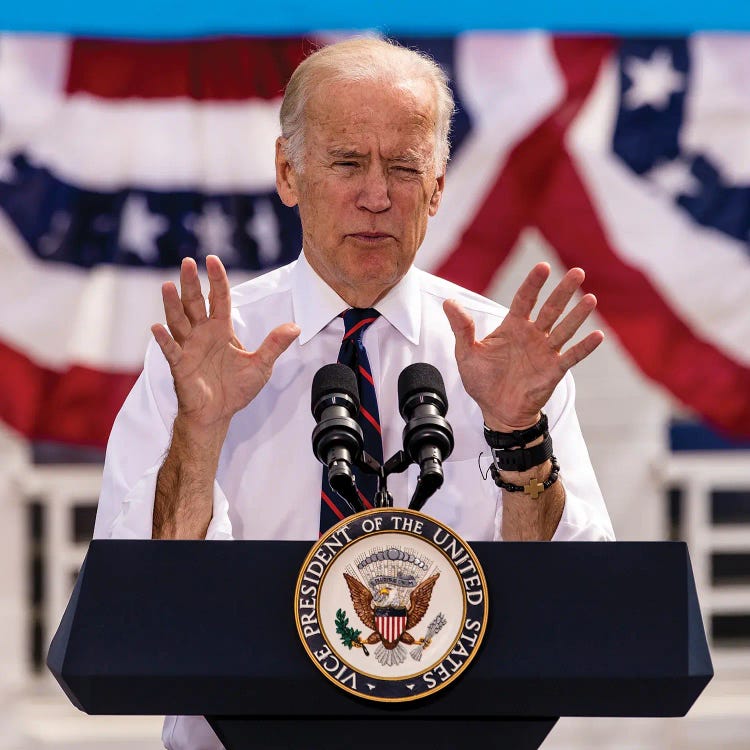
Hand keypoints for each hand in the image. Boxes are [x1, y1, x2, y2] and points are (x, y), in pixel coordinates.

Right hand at [151, 255, 299, 438]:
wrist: (219, 414)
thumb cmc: (236, 388)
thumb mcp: (261, 365)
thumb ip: (275, 345)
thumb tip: (296, 327)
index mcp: (221, 329)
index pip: (219, 298)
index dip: (217, 279)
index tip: (212, 259)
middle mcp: (202, 333)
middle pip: (194, 302)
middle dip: (191, 283)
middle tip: (188, 262)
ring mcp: (189, 347)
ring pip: (178, 321)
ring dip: (172, 304)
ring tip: (167, 285)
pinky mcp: (180, 365)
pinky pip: (171, 350)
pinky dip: (164, 339)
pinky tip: (157, 327)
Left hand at [443, 263, 602, 430]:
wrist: (497, 410)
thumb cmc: (482, 381)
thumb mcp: (466, 353)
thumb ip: (461, 328)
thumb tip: (448, 302)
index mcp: (512, 327)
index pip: (524, 299)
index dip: (533, 283)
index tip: (542, 267)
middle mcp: (532, 335)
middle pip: (550, 308)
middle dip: (563, 291)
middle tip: (577, 272)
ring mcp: (545, 352)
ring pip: (564, 329)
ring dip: (577, 315)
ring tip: (590, 299)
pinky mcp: (553, 370)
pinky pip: (571, 356)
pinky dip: (584, 347)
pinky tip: (597, 335)